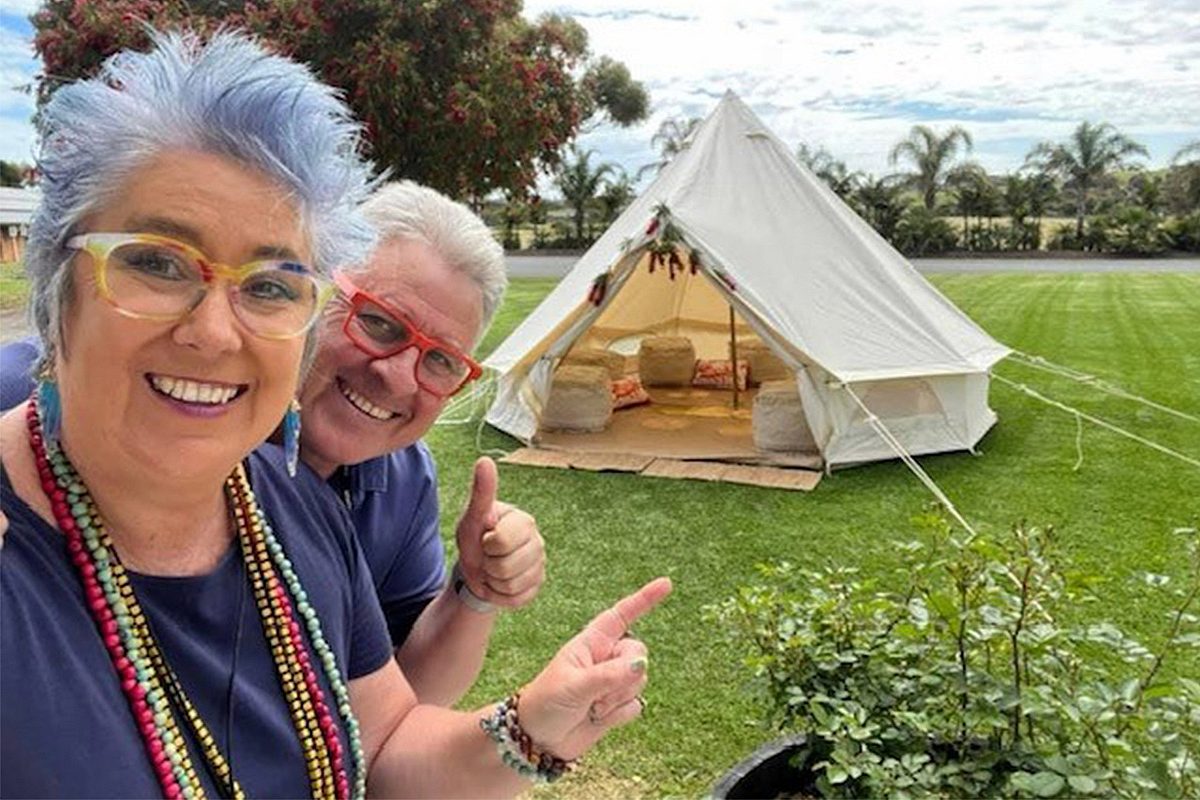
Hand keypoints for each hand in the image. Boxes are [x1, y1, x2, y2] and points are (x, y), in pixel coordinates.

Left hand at [454, 457, 544, 608]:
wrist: (476, 569)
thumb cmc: (474, 538)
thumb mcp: (472, 518)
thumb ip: (481, 492)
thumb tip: (484, 460)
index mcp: (524, 521)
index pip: (500, 542)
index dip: (485, 546)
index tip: (485, 539)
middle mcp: (538, 542)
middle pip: (505, 567)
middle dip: (488, 566)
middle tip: (487, 557)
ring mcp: (540, 566)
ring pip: (512, 585)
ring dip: (493, 582)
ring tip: (492, 570)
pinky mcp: (537, 587)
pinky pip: (517, 599)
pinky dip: (501, 596)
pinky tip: (499, 583)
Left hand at [512, 577, 672, 760]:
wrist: (537, 739)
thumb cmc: (546, 703)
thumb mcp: (574, 685)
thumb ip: (609, 675)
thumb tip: (641, 665)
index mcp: (591, 642)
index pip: (622, 615)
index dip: (644, 599)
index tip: (666, 584)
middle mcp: (605, 658)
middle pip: (639, 653)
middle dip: (626, 674)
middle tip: (597, 693)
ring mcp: (612, 682)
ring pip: (640, 681)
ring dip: (618, 698)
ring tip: (592, 707)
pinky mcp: (617, 706)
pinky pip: (636, 705)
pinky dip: (619, 715)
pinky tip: (598, 718)